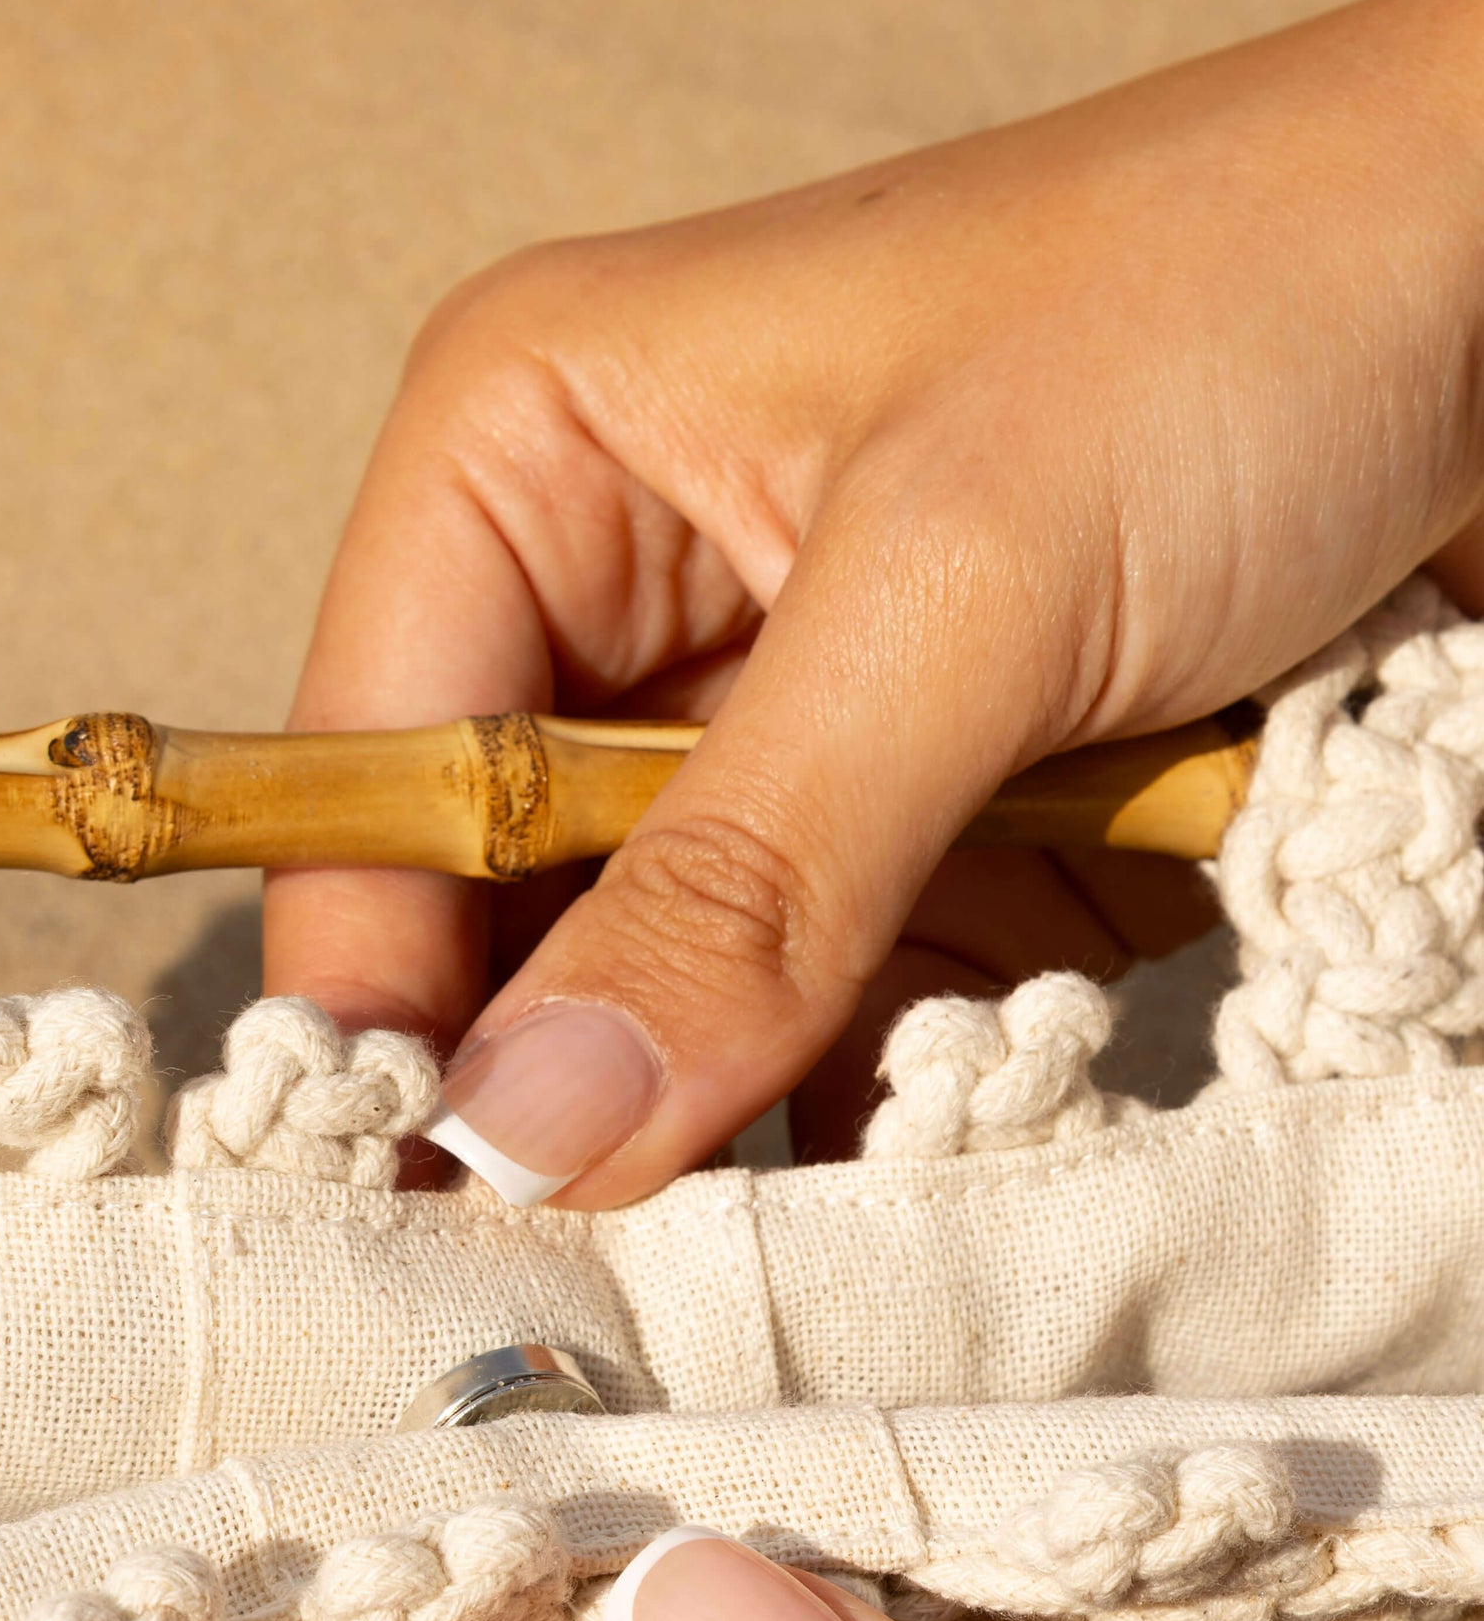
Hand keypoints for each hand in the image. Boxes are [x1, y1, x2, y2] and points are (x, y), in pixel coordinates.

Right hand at [267, 0, 1483, 1195]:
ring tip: (725, 1314)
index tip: (427, 1236)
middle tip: (579, 1322)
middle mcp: (620, 612)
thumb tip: (525, 1133)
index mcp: (534, 460)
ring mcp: (777, 746)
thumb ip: (744, 876)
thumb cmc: (1242, 298)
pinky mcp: (922, 844)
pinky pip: (833, 1034)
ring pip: (668, 1011)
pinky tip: (881, 1242)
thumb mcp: (964, 584)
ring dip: (717, 1146)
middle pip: (505, 927)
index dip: (385, 1015)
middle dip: (557, 1108)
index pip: (376, 791)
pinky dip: (868, 1132)